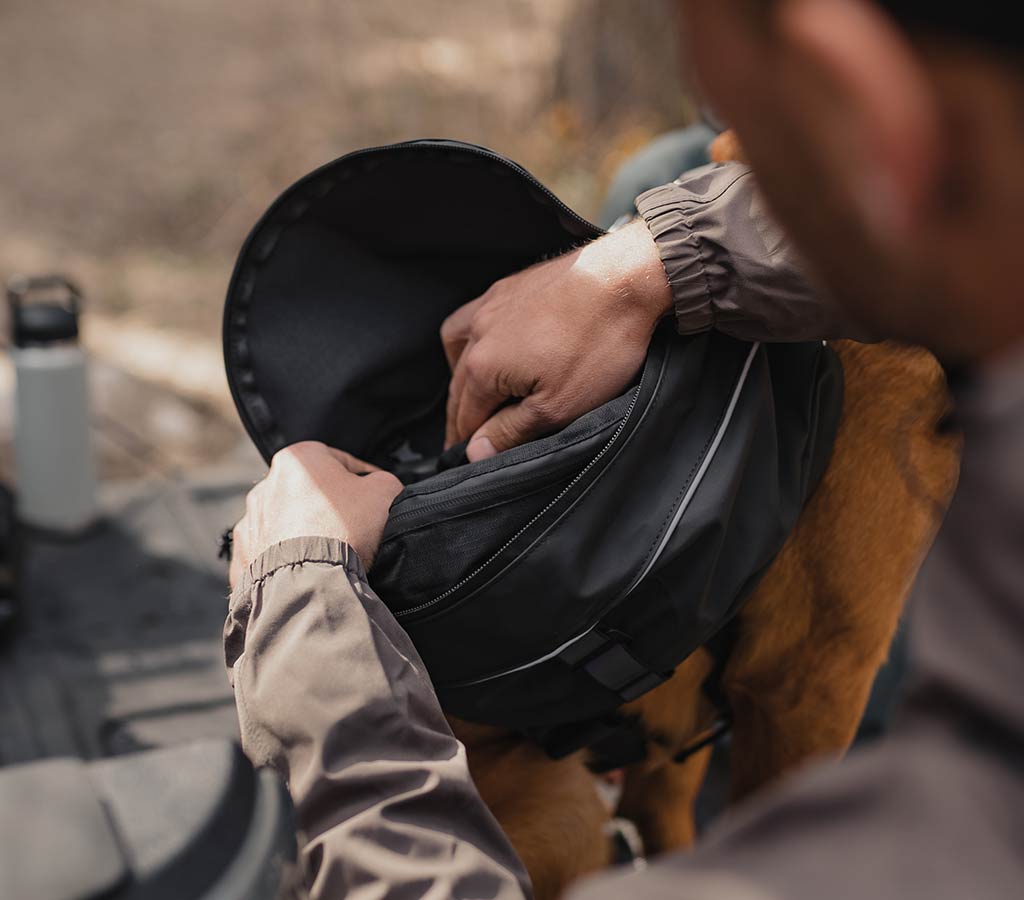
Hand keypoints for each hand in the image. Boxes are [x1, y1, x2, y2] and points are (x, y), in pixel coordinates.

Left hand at [230, 442, 402, 587]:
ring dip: (308, 532)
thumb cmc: (345, 528)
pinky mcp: (244, 555)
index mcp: (298, 459)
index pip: (340, 461)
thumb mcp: (385, 491)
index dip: (364, 478)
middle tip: (356, 527)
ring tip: (332, 552)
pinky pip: (272, 553)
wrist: (309, 579)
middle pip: (310, 493)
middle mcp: (266, 485)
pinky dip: (288, 559)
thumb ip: (383, 480)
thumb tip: (378, 487)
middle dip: (332, 507)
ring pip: (288, 522)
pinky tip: (309, 569)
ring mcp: (251, 521)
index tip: (376, 496)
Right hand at [441, 220, 671, 460]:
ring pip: (457, 347)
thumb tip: (474, 452)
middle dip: (461, 416)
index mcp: (482, 367)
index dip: (469, 444)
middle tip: (466, 440)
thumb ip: (511, 431)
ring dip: (460, 375)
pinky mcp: (510, 287)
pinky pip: (474, 316)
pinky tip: (487, 345)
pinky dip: (471, 339)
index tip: (470, 460)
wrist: (626, 278)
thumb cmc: (598, 344)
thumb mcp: (558, 407)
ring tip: (470, 394)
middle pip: (459, 387)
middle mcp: (477, 332)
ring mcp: (492, 304)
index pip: (465, 418)